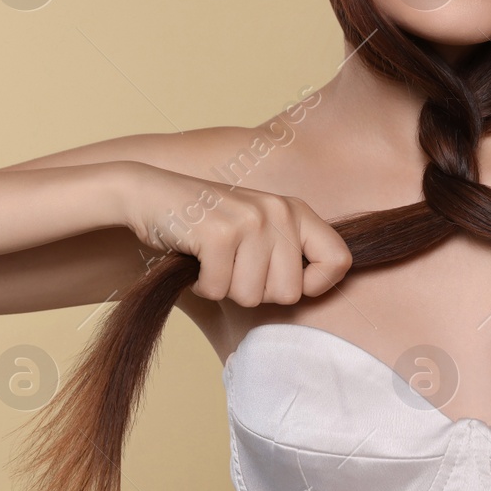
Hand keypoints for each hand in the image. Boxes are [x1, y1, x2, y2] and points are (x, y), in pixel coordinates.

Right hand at [120, 163, 353, 305]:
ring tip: (214, 262)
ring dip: (225, 290)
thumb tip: (310, 292)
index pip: (339, 260)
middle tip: (233, 269)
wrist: (150, 193)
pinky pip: (218, 290)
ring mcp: (248, 221)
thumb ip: (286, 252)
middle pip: (288, 293)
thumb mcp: (257, 227)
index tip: (283, 283)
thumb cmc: (206, 221)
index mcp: (294, 210)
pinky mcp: (218, 234)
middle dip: (255, 293)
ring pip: (251, 296)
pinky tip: (197, 264)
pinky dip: (202, 286)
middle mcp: (278, 212)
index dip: (317, 286)